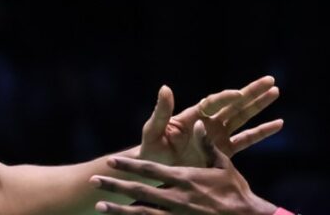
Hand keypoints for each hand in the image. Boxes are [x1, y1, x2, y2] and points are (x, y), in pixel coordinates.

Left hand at [94, 121, 278, 214]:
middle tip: (93, 182)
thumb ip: (207, 146)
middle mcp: (176, 198)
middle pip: (138, 191)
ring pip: (141, 213)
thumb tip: (199, 123)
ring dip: (119, 210)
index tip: (111, 160)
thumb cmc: (236, 191)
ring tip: (99, 206)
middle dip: (114, 186)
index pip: (149, 170)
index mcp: (184, 179)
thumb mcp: (224, 165)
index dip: (129, 165)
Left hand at [139, 76, 281, 167]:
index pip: (214, 103)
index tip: (239, 94)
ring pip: (243, 118)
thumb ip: (161, 111)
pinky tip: (278, 124)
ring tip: (275, 92)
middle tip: (269, 80)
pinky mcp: (224, 152)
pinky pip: (246, 140)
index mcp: (194, 115)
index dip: (226, 97)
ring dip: (259, 106)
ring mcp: (218, 136)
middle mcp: (209, 122)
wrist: (157, 170)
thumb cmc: (152, 149)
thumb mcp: (154, 130)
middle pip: (234, 104)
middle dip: (251, 93)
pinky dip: (262, 132)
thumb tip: (165, 88)